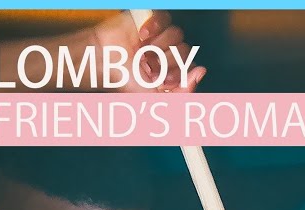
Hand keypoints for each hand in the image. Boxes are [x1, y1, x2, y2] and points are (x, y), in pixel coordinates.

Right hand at [92, 10, 206, 92]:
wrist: (103, 59)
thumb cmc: (124, 77)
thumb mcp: (154, 95)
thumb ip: (180, 93)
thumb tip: (200, 72)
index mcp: (171, 72)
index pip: (191, 69)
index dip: (182, 74)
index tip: (167, 79)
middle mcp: (168, 54)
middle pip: (185, 52)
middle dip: (166, 62)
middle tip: (149, 68)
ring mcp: (162, 37)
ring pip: (177, 35)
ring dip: (157, 46)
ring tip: (141, 52)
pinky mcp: (153, 21)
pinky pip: (165, 19)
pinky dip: (154, 27)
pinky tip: (141, 35)